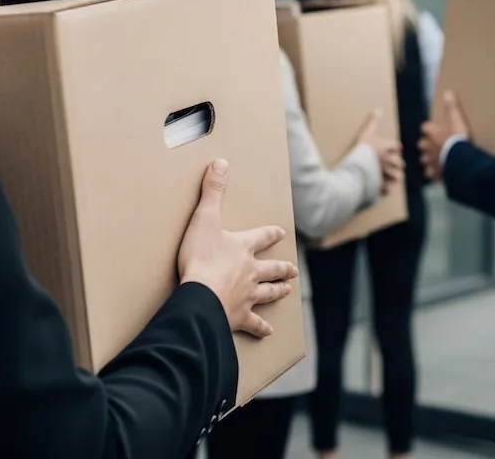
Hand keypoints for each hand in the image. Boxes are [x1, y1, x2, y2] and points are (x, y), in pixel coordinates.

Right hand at [178, 159, 298, 337]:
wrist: (200, 295)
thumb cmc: (201, 258)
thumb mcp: (205, 218)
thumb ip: (213, 191)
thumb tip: (222, 163)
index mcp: (243, 248)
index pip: (262, 237)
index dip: (271, 234)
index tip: (282, 232)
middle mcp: (251, 272)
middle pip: (271, 269)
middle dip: (282, 268)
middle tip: (293, 269)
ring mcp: (247, 296)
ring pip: (268, 293)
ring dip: (277, 291)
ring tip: (288, 291)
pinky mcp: (239, 317)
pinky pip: (254, 324)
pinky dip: (261, 328)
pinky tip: (268, 331)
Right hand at [355, 109, 404, 192]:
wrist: (357, 164)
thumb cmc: (361, 148)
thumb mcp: (365, 133)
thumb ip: (372, 122)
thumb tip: (377, 109)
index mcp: (385, 148)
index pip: (396, 146)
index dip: (396, 147)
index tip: (398, 148)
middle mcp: (388, 160)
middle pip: (398, 163)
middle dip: (399, 164)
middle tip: (400, 165)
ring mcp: (385, 173)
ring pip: (396, 176)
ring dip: (396, 177)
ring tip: (398, 178)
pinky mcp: (380, 183)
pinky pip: (387, 188)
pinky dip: (387, 189)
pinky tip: (387, 189)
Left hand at [419, 91, 470, 180]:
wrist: (460, 159)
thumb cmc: (458, 137)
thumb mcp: (456, 118)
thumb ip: (452, 106)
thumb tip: (448, 92)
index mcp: (432, 133)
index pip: (425, 128)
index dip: (429, 128)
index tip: (433, 128)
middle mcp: (428, 147)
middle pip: (422, 145)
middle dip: (426, 145)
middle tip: (434, 145)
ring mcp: (430, 161)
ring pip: (424, 160)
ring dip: (429, 159)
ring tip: (436, 160)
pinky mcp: (435, 173)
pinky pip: (431, 174)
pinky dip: (434, 173)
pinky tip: (439, 173)